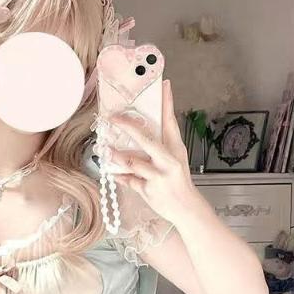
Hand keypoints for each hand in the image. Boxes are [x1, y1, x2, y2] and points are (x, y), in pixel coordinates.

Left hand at [108, 79, 196, 223]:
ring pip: (134, 162)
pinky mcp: (149, 190)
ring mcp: (158, 176)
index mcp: (175, 149)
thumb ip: (159, 145)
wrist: (187, 208)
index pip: (171, 121)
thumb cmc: (178, 181)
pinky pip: (129, 181)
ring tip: (106, 149)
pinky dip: (119, 176)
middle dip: (128, 126)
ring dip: (117, 155)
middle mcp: (168, 160)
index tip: (164, 85)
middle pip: (146, 139)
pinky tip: (111, 171)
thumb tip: (140, 129)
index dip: (167, 102)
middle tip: (113, 117)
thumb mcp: (175, 159)